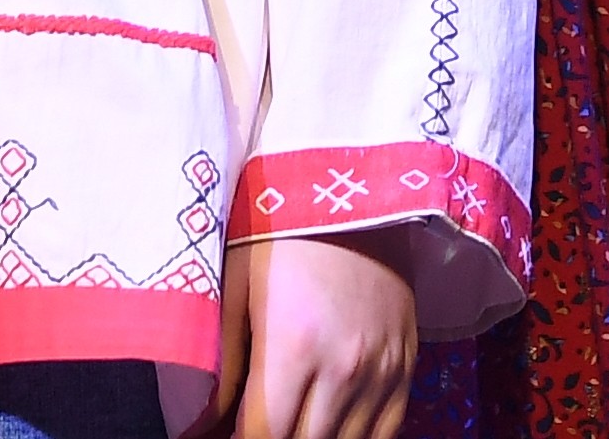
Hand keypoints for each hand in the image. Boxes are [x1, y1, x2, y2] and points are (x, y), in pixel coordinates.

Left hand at [216, 232, 417, 438]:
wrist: (358, 195)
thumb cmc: (283, 239)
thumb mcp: (236, 295)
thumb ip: (222, 373)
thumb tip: (199, 428)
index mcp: (294, 349)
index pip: (262, 436)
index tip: (223, 435)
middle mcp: (345, 367)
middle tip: (254, 427)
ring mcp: (383, 367)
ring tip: (290, 424)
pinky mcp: (408, 360)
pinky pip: (389, 427)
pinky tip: (331, 429)